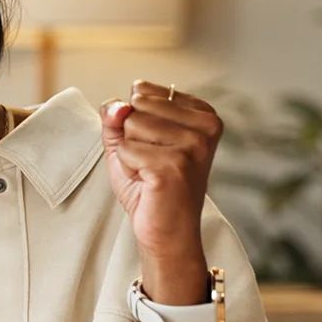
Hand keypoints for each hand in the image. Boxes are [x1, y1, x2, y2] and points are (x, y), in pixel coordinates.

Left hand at [100, 81, 223, 301]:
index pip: (141, 92)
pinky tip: (148, 181)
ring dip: (129, 154)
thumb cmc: (148, 184)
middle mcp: (204, 126)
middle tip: (149, 163)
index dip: (133, 123)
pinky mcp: (174, 164)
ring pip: (130, 126)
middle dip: (130, 137)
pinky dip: (127, 168)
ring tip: (149, 172)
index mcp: (202, 113)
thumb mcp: (127, 139)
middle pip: (135, 107)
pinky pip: (126, 149)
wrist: (165, 229)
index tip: (154, 146)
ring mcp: (192, 145)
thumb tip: (118, 106)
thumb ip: (116, 114)